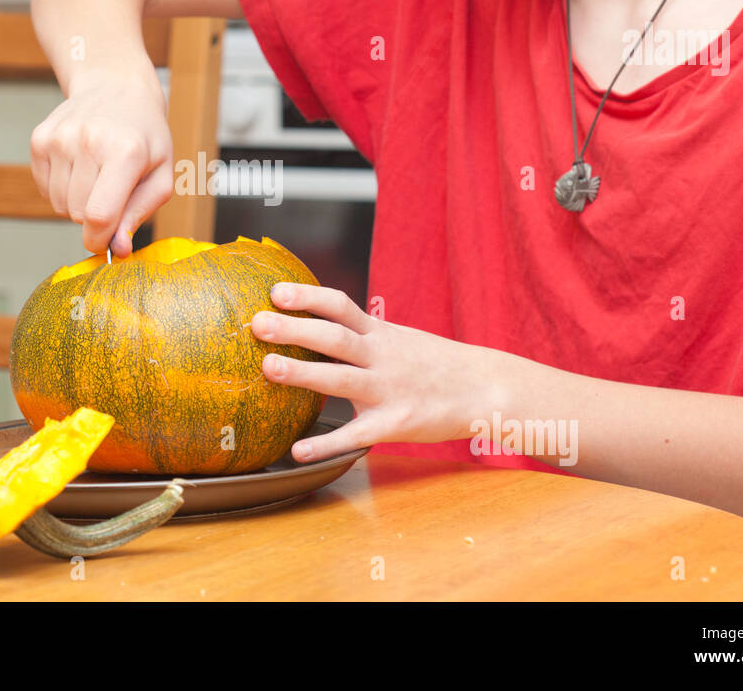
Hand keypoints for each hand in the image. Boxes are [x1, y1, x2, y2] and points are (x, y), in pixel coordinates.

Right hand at [29, 67, 171, 257]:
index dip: (99, 240)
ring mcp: (60, 138)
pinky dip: (61, 188)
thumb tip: (117, 249)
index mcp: (125, 152)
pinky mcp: (41, 138)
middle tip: (110, 192)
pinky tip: (79, 167)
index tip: (104, 243)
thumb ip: (139, 214)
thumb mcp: (160, 174)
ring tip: (96, 175)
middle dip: (93, 216)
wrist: (116, 86)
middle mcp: (89, 142)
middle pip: (77, 214)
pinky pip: (44, 189)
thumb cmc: (144, 135)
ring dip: (76, 202)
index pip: (99, 215)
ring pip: (58, 204)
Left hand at [249, 282, 497, 461]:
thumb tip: (314, 323)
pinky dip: (327, 444)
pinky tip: (298, 451)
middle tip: (257, 323)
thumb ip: (360, 333)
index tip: (274, 291)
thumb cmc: (433, 364)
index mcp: (379, 334)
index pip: (339, 306)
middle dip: (294, 329)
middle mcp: (381, 356)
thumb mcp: (398, 338)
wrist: (485, 387)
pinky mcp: (397, 423)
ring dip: (302, 373)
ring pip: (341, 378)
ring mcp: (389, 389)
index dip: (307, 297)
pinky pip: (358, 434)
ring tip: (267, 368)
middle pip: (333, 338)